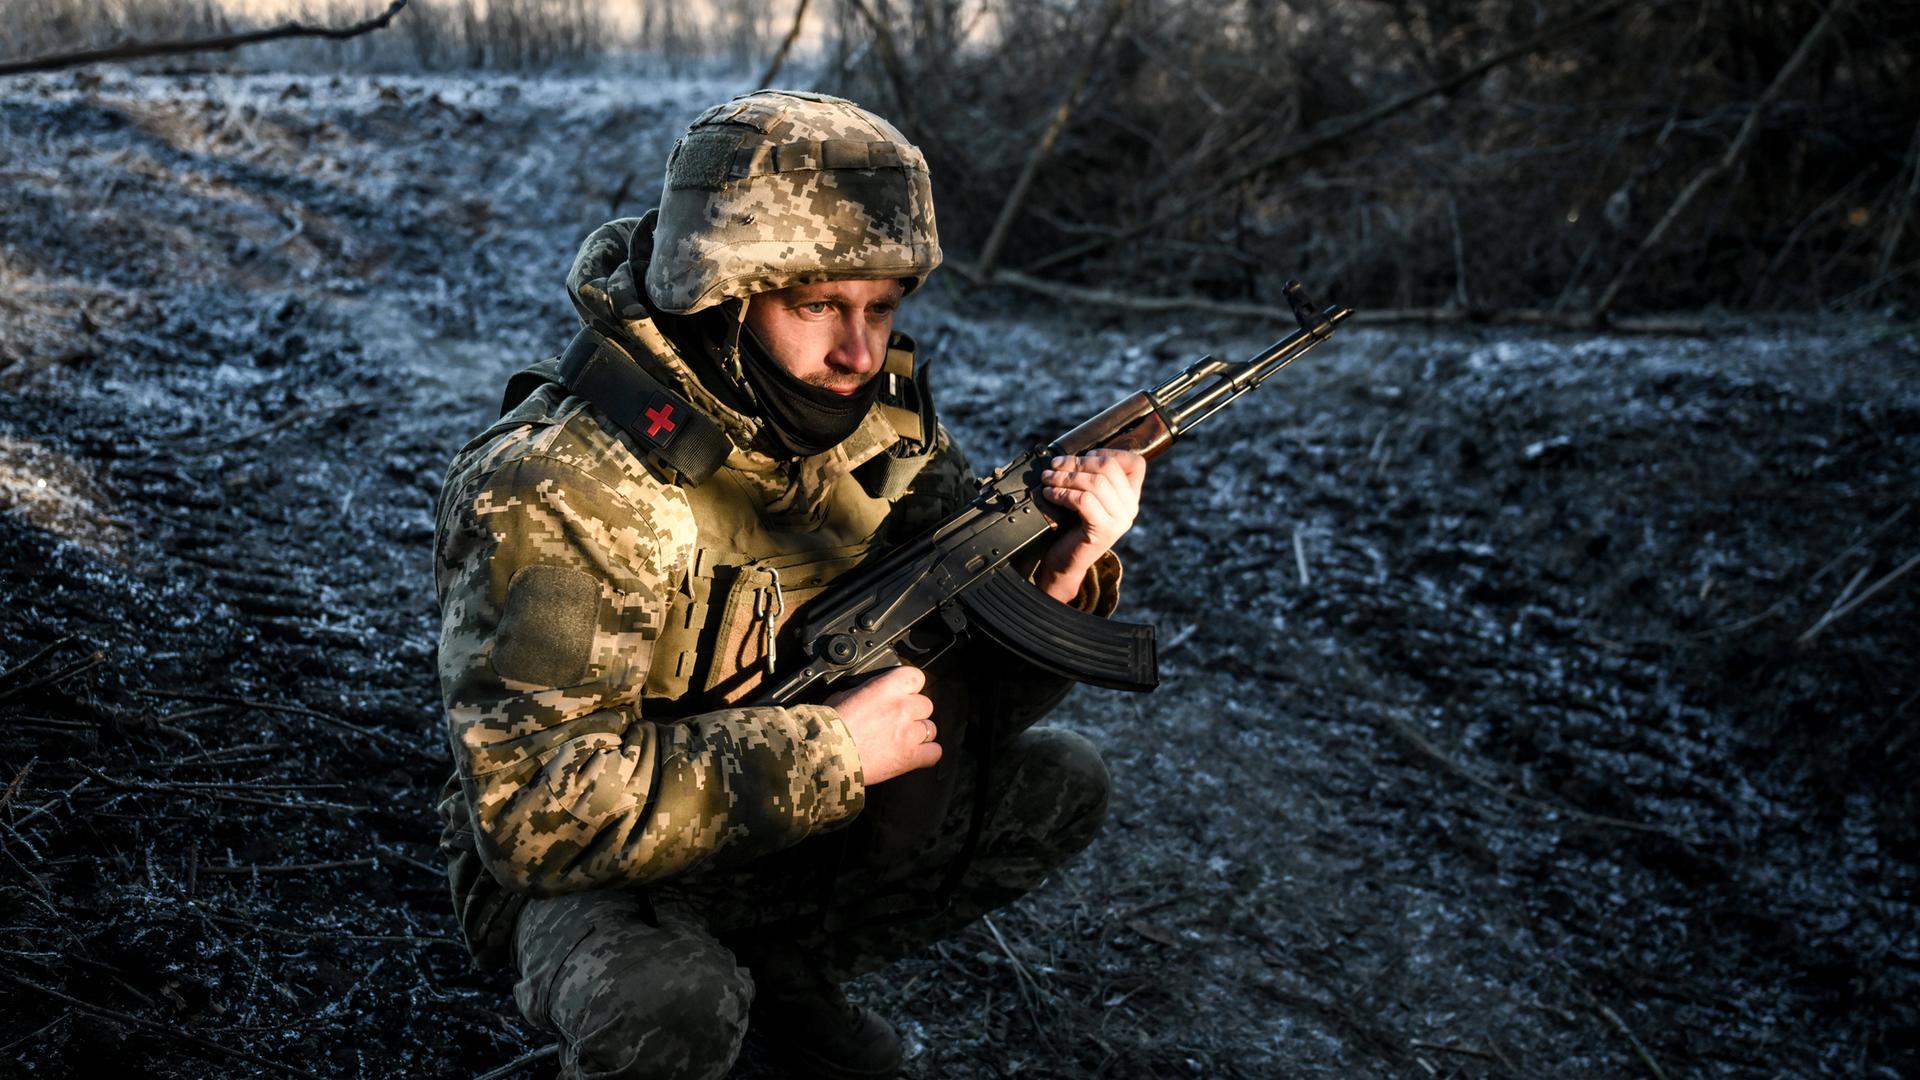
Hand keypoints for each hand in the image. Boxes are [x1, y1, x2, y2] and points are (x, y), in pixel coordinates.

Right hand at [825, 665, 939, 784]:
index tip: (904, 693)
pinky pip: (934, 752)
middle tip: (898, 721)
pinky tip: (913, 755)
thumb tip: (869, 696)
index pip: (916, 677)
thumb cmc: (828, 728)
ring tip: (901, 740)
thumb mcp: (843, 695)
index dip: (910, 687)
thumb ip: (866, 693)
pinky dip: (926, 754)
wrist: (826, 755)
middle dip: (914, 713)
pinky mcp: (910, 757)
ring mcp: (909, 733)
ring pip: (930, 728)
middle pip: (926, 705)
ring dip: (918, 734)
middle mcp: (902, 707)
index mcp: (886, 688)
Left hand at [1034, 448, 1145, 603]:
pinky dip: (1063, 493)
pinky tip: (1049, 493)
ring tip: (1047, 478)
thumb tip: (1070, 456)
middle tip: (1055, 466)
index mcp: (1130, 497)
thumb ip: (1089, 479)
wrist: (1066, 563)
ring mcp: (1120, 520)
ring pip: (1095, 482)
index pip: (1135, 463)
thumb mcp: (1087, 499)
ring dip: (1065, 477)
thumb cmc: (1072, 527)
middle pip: (1109, 467)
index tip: (1084, 456)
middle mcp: (1131, 507)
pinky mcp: (1104, 530)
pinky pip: (1084, 500)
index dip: (1110, 452)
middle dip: (1077, 462)